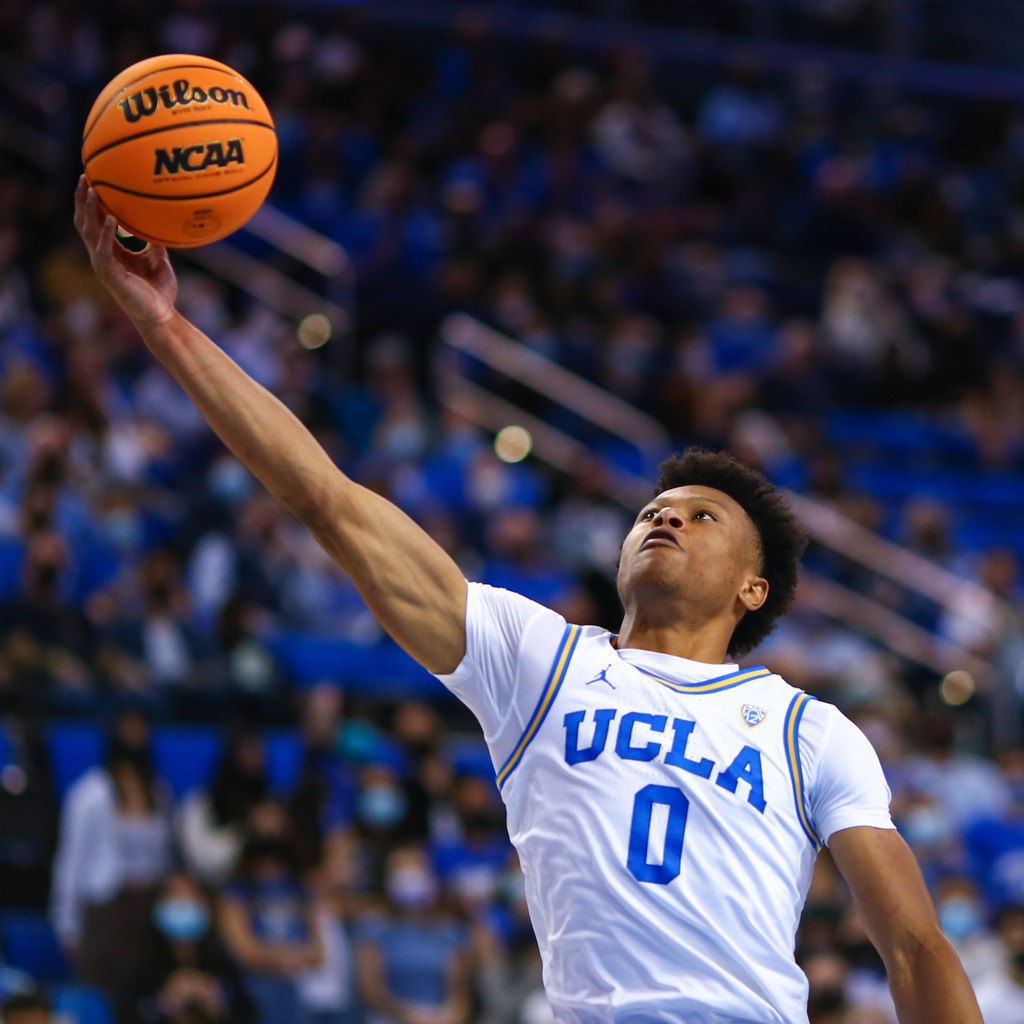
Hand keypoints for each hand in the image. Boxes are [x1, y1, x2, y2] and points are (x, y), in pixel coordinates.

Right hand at [73, 175, 177, 330]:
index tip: (93, 180)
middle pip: (85, 222)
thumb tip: (161, 222)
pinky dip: (106, 233)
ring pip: (88, 232)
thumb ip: (155, 243)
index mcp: (112, 252)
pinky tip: (110, 218)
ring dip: (88, 210)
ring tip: (90, 189)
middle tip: (85, 176)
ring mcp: (103, 265)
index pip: (96, 222)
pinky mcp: (110, 275)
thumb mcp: (159, 261)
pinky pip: (103, 250)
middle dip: (82, 199)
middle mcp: (103, 256)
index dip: (92, 202)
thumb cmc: (160, 293)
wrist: (161, 317)